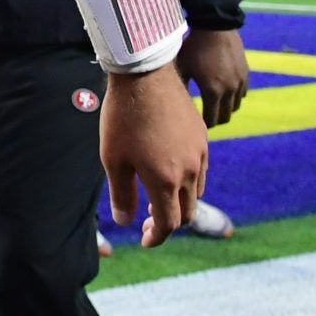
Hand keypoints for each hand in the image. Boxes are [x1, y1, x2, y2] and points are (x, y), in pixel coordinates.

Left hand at [101, 62, 207, 247]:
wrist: (144, 74)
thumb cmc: (122, 116)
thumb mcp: (113, 158)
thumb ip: (121, 194)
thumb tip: (126, 221)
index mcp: (166, 180)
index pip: (168, 224)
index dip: (156, 237)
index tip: (145, 240)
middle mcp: (190, 170)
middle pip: (187, 212)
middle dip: (169, 222)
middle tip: (148, 220)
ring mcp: (200, 152)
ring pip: (197, 191)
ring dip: (180, 202)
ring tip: (157, 196)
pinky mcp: (202, 136)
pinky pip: (201, 169)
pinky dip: (188, 181)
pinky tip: (169, 170)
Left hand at [174, 29, 249, 128]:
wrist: (216, 25)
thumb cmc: (194, 46)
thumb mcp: (182, 67)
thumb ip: (181, 86)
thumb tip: (177, 102)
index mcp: (212, 91)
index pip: (211, 120)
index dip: (204, 124)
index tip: (196, 123)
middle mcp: (230, 90)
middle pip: (226, 117)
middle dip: (216, 120)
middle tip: (206, 117)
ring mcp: (240, 82)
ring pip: (236, 106)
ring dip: (226, 108)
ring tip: (215, 104)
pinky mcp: (246, 73)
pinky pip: (243, 93)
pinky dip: (235, 96)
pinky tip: (226, 91)